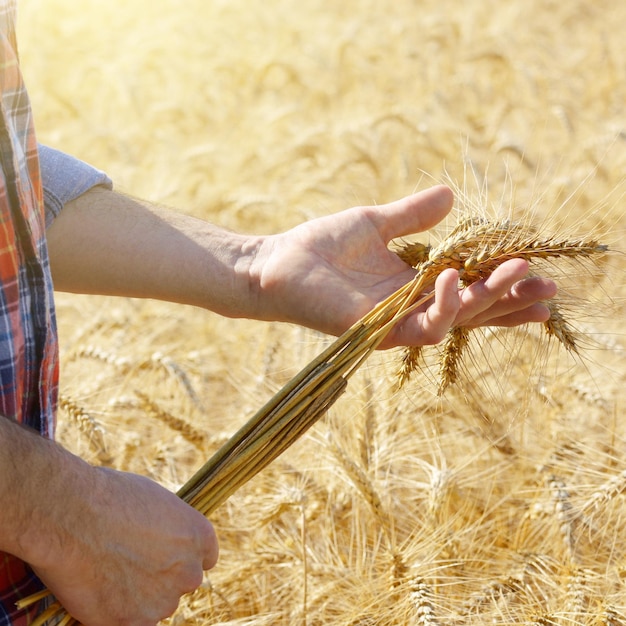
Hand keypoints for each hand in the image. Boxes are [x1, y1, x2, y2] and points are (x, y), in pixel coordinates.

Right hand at [32, 466, 217, 625]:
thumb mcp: (156, 502)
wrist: (74, 516)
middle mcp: (189, 572)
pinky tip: (96, 590)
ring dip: (135, 598)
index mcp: (200, 537)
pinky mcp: (131, 623)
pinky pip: (127, 623)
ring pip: (152, 606)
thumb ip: (169, 529)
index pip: (204, 558)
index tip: (162, 556)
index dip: (180, 557)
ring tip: (105, 572)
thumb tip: (162, 541)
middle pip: (179, 583)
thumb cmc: (111, 498)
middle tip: (127, 564)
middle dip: (159, 578)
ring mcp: (162, 601)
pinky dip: (114, 615)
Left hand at [252, 186, 556, 348]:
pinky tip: (454, 280)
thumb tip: (451, 195)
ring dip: (487, 300)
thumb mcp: (375, 222)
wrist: (277, 262)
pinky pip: (420, 327)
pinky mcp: (376, 329)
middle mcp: (409, 308)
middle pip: (471, 311)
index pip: (468, 289)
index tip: (539, 271)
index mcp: (412, 286)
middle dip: (510, 301)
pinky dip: (441, 306)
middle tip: (546, 286)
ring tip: (516, 273)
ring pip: (455, 322)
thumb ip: (412, 215)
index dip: (503, 285)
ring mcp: (394, 323)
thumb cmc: (320, 246)